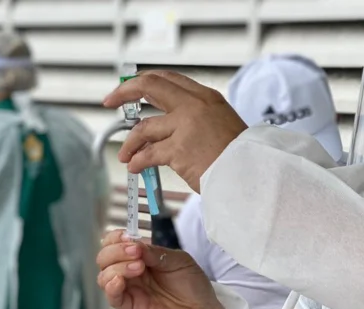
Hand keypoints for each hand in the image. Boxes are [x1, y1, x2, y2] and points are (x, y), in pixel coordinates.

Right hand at [97, 229, 225, 308]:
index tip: (127, 237)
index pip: (115, 243)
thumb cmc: (194, 286)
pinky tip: (119, 281)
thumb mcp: (180, 261)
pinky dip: (110, 287)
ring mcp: (131, 289)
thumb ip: (156, 253)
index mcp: (142, 257)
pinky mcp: (132, 307)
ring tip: (138, 267)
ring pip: (104, 276)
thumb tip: (135, 245)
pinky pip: (112, 297)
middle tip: (136, 253)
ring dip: (116, 267)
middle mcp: (132, 272)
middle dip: (115, 251)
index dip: (116, 238)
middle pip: (105, 258)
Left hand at [103, 71, 247, 192]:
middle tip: (111, 100)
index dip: (145, 82)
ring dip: (130, 142)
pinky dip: (137, 160)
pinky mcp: (178, 149)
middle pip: (150, 86)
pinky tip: (134, 166)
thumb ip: (198, 119)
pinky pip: (148, 154)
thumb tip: (167, 125)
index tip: (131, 88)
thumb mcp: (223, 125)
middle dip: (124, 92)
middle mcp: (195, 106)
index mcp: (207, 98)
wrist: (252, 175)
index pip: (169, 79)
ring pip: (144, 128)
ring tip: (126, 155)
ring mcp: (185, 126)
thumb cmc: (241, 158)